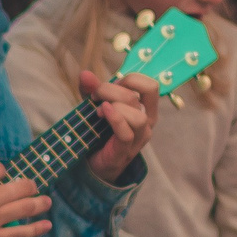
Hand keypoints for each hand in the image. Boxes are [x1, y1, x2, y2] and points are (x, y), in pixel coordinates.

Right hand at [0, 158, 51, 236]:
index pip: (0, 169)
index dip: (1, 172)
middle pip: (21, 187)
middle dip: (29, 185)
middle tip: (33, 187)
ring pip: (25, 208)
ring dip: (40, 204)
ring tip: (47, 202)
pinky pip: (18, 235)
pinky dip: (35, 230)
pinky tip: (46, 225)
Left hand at [81, 70, 159, 184]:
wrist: (94, 163)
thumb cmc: (100, 131)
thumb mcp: (96, 105)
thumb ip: (92, 89)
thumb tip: (85, 74)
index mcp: (145, 109)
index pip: (151, 87)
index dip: (131, 79)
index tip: (112, 84)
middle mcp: (146, 123)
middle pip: (135, 98)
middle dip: (110, 90)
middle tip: (94, 97)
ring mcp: (137, 139)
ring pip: (137, 116)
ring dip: (114, 107)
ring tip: (98, 111)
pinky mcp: (124, 151)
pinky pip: (126, 133)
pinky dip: (115, 119)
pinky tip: (102, 112)